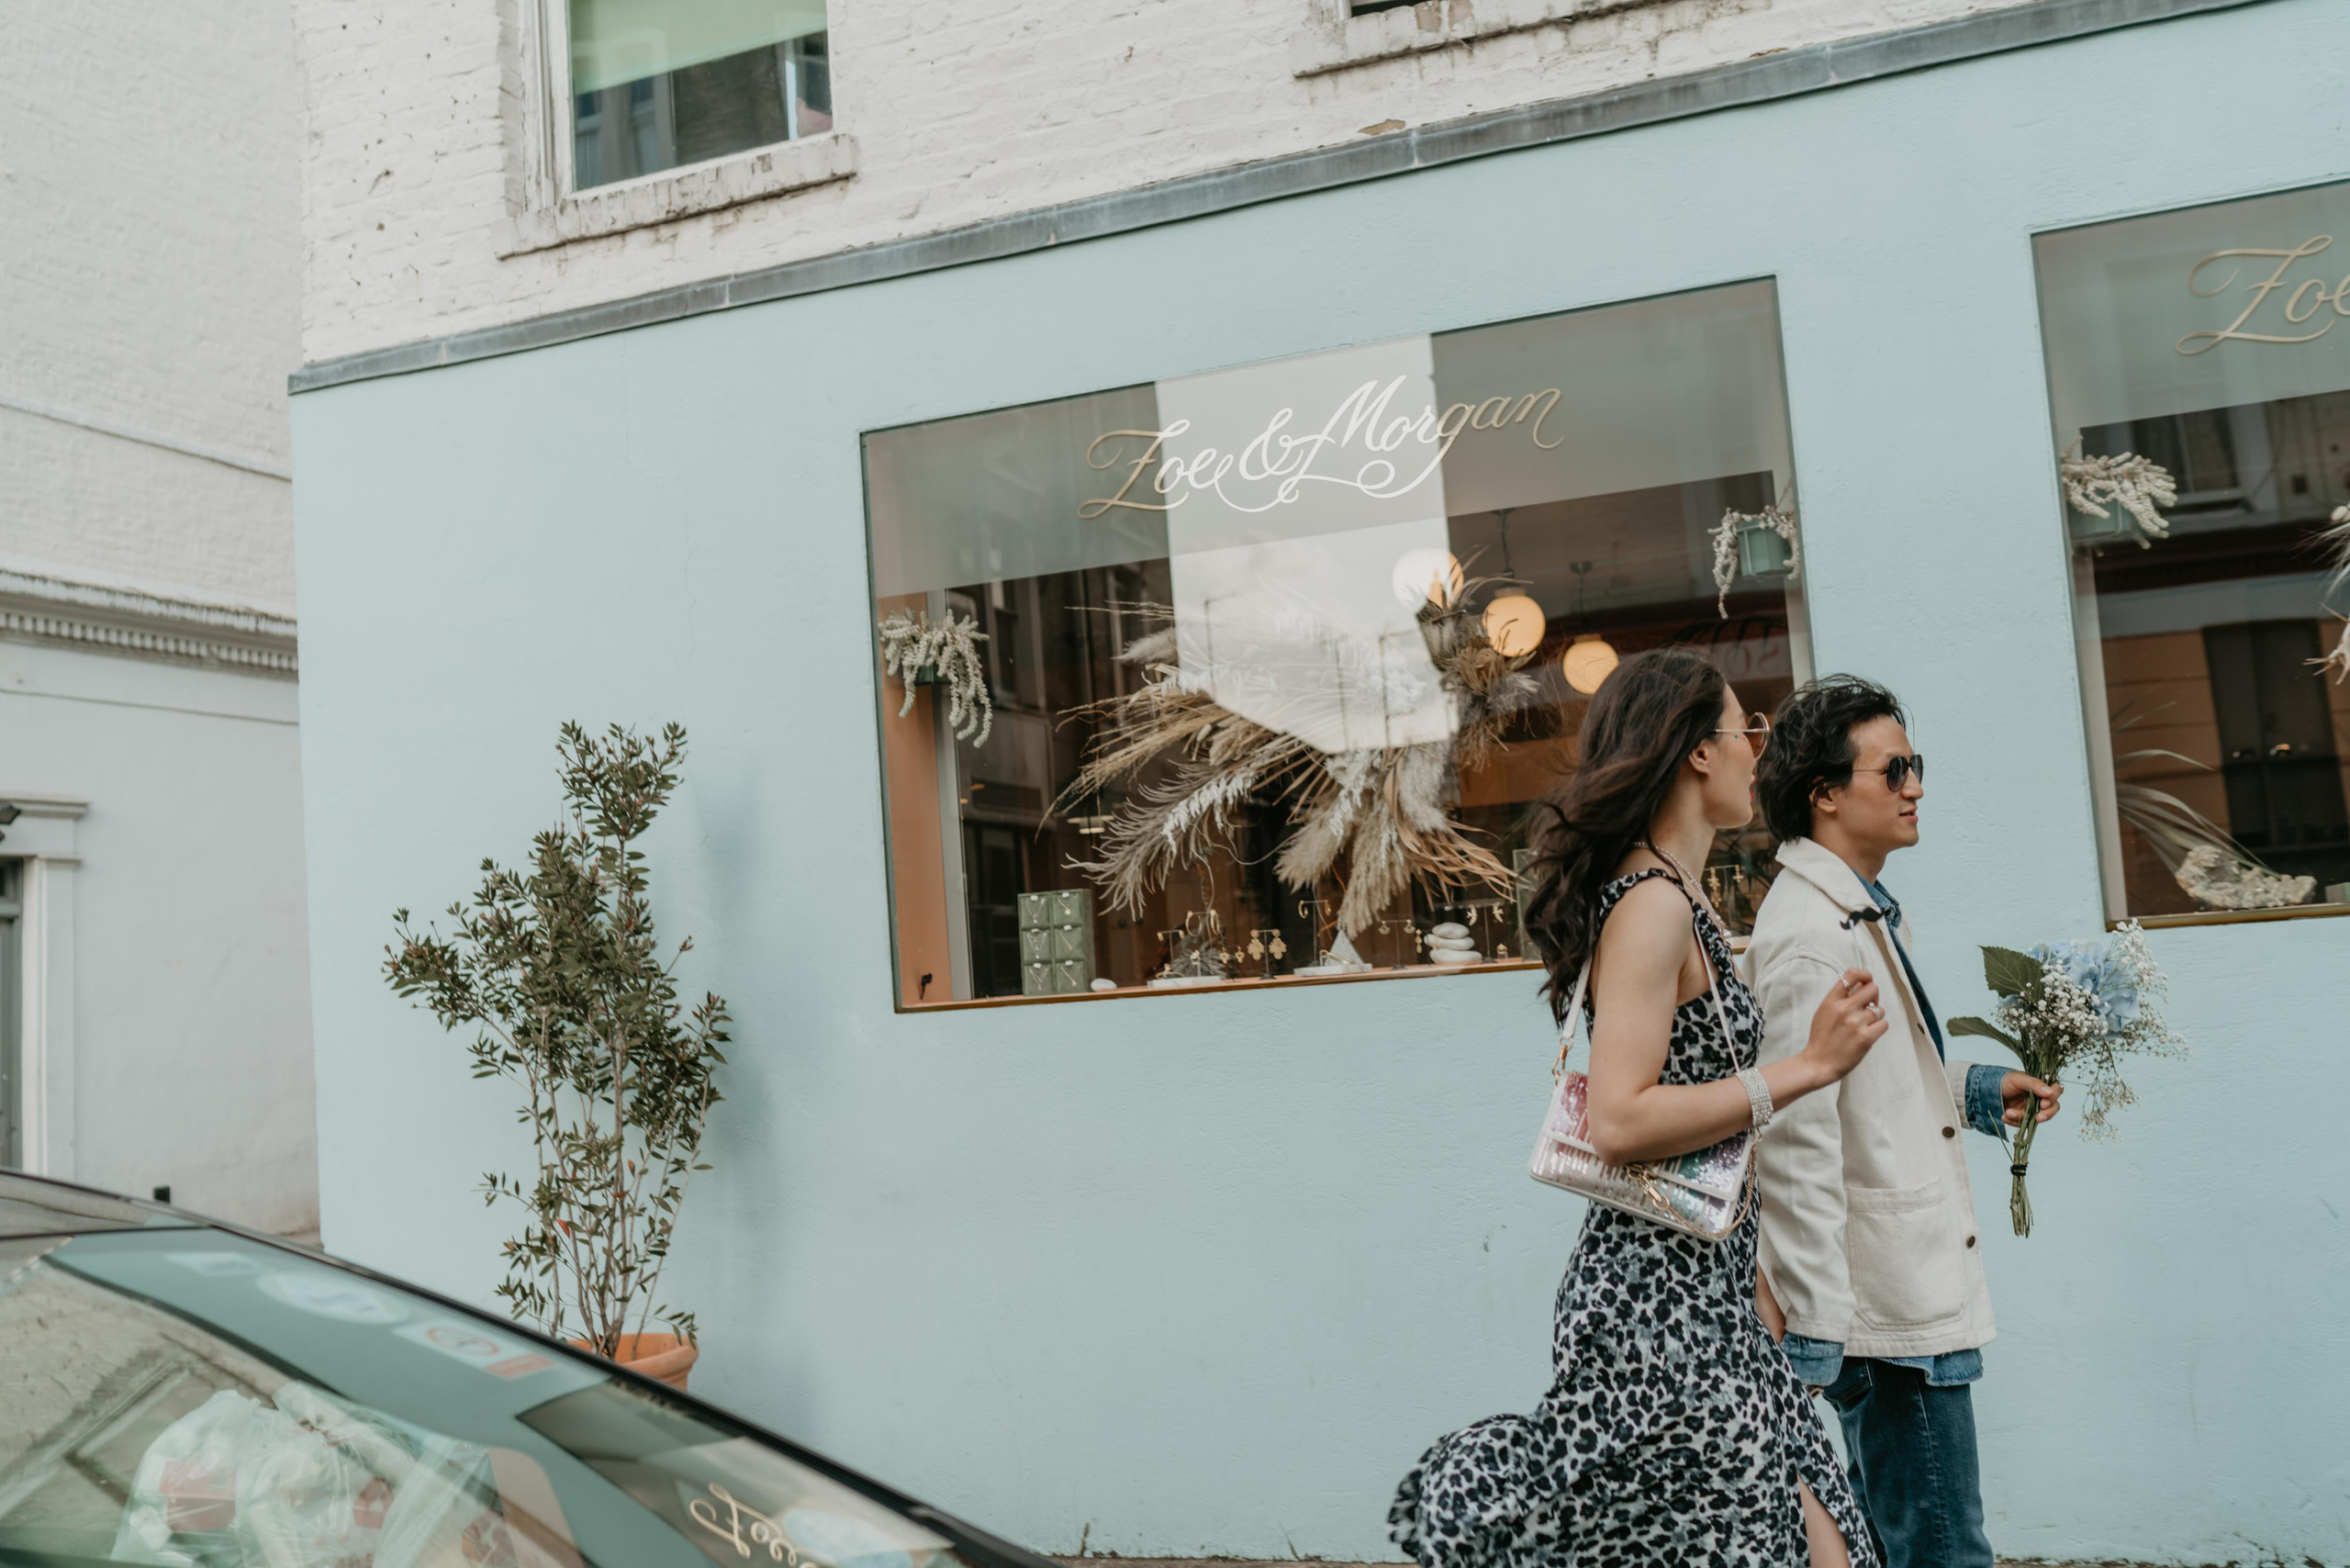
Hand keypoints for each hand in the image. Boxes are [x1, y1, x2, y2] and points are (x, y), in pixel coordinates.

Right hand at [1801, 968, 1887, 1083]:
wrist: (1818, 1063)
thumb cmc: (1821, 1039)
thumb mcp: (1823, 1012)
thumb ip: (1839, 999)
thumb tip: (1860, 986)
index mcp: (1831, 1000)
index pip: (1852, 974)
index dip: (1865, 974)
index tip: (1867, 981)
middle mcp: (1844, 1009)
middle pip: (1872, 988)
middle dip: (1874, 997)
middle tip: (1868, 1006)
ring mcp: (1855, 1023)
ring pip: (1880, 1009)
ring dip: (1875, 1016)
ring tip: (1864, 1025)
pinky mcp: (1866, 1037)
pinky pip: (1884, 1024)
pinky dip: (1879, 1028)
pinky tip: (1868, 1034)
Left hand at [2002, 1072, 2062, 1125]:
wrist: (1990, 1089)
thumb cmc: (2007, 1081)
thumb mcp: (2019, 1079)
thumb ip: (2034, 1084)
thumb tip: (2049, 1091)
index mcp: (2042, 1086)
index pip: (2056, 1091)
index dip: (2053, 1098)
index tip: (2043, 1104)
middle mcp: (2041, 1098)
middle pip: (2053, 1108)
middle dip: (2047, 1115)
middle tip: (2037, 1118)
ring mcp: (2033, 1109)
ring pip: (2037, 1118)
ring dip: (2022, 1117)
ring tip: (2008, 1113)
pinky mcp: (2025, 1117)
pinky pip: (2025, 1123)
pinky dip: (2014, 1121)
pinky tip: (2004, 1116)